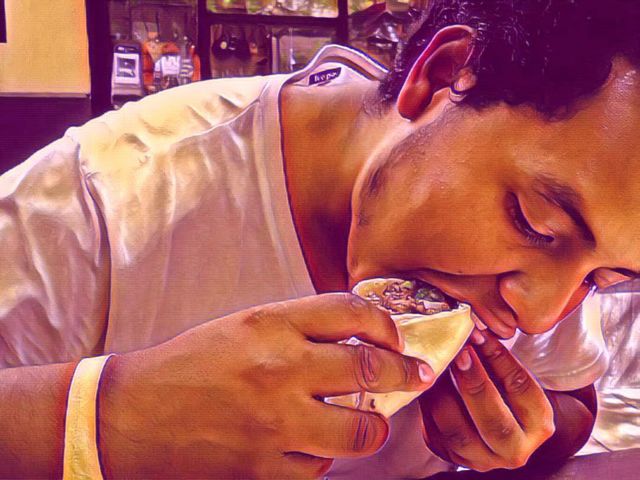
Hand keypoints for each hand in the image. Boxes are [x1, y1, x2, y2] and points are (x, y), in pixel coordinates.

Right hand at [98, 293, 434, 478]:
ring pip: (362, 431)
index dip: (385, 324)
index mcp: (271, 324)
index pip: (351, 312)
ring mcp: (277, 424)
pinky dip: (324, 456)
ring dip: (374, 426)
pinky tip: (309, 444)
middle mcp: (280, 371)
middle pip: (371, 370)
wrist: (134, 416)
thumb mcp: (243, 327)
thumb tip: (356, 341)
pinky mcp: (267, 471)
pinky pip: (322, 467)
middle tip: (418, 375)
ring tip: (371, 421)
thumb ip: (298, 329)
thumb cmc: (190, 364)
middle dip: (407, 373)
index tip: (397, 337)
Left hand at [419, 329, 554, 471]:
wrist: (496, 428)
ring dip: (444, 394)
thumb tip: (473, 324)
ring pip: (458, 432)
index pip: (522, 389)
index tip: (480, 334)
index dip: (500, 359)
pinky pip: (435, 433)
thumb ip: (496, 357)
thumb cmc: (504, 391)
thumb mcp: (510, 376)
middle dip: (474, 383)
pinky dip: (427, 405)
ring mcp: (482, 460)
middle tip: (460, 352)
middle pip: (494, 421)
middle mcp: (514, 450)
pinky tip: (424, 381)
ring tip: (436, 364)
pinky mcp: (452, 458)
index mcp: (539, 425)